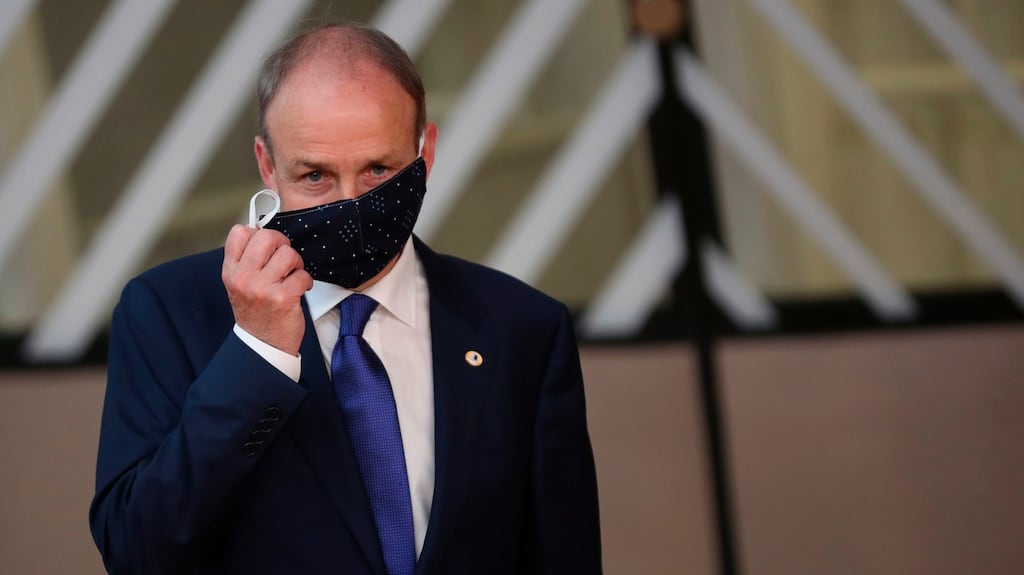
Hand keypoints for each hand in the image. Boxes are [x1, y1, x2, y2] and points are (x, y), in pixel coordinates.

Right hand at [222, 225, 312, 355]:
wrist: (262, 344)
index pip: (239, 232)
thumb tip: (262, 229)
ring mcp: (262, 288)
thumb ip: (248, 259)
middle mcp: (243, 278)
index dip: (258, 233)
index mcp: (231, 271)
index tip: (266, 247)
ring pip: (289, 254)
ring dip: (296, 264)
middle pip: (267, 236)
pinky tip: (299, 289)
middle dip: (282, 244)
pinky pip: (302, 274)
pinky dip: (306, 281)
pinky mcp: (282, 298)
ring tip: (291, 276)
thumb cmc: (256, 312)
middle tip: (285, 258)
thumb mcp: (241, 284)